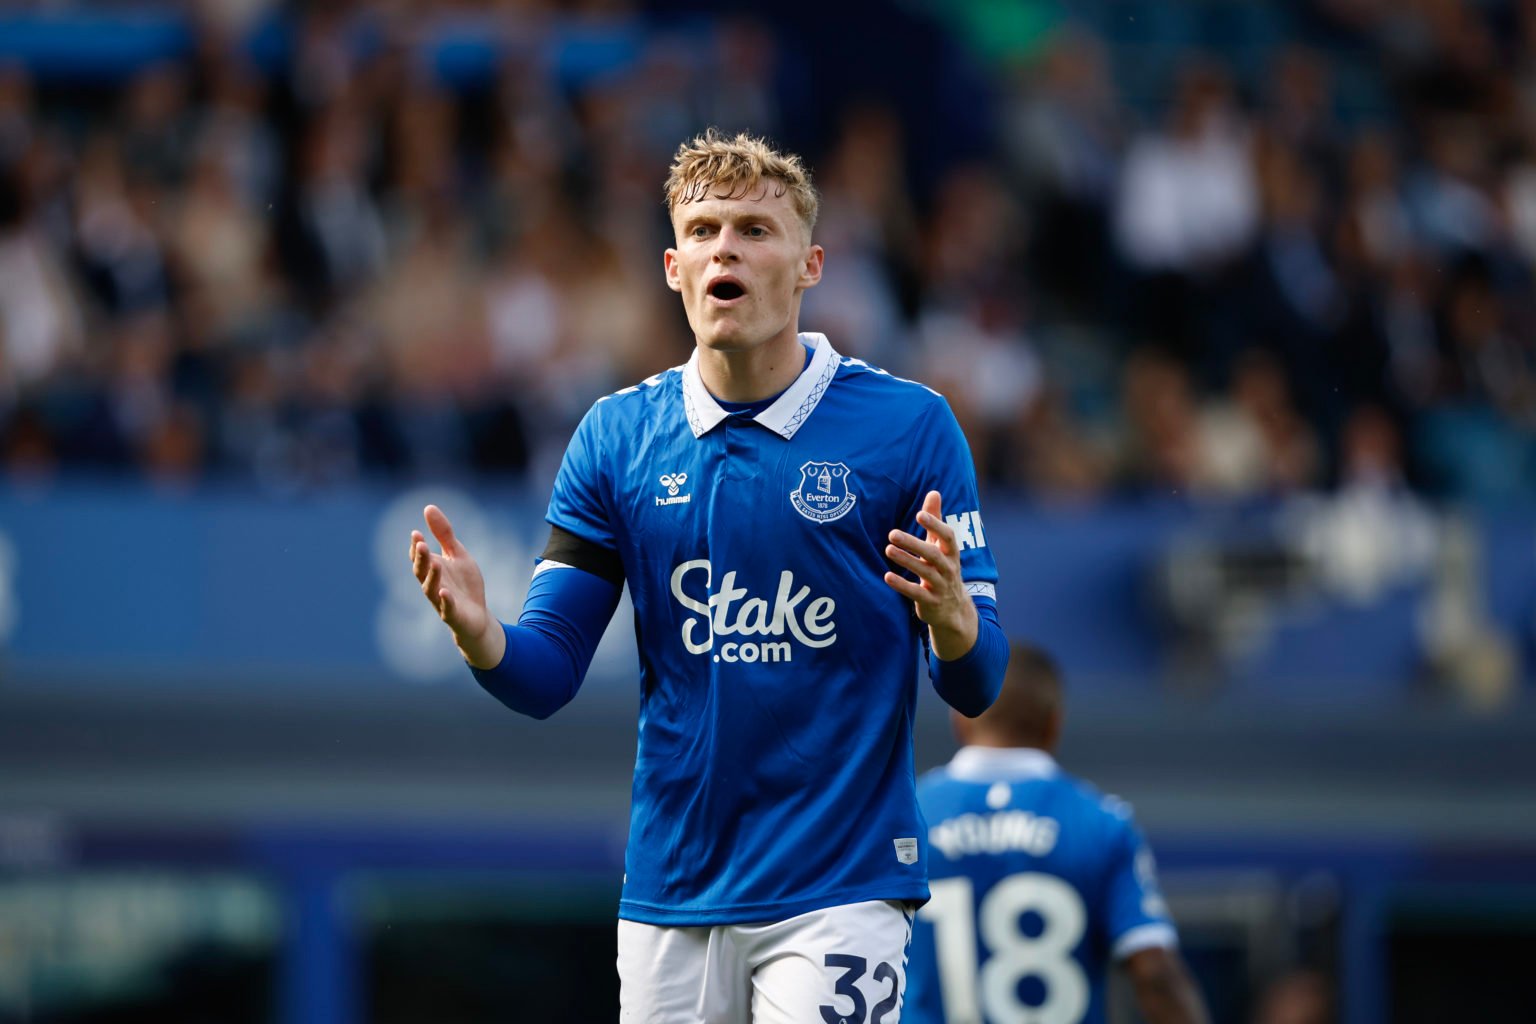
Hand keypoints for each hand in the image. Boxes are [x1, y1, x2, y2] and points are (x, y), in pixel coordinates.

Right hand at [409, 504, 505, 668]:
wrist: (477, 616)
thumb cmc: (464, 584)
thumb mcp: (457, 554)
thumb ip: (444, 534)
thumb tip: (428, 507)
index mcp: (432, 568)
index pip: (419, 556)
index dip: (416, 546)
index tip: (416, 533)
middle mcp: (432, 584)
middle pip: (421, 571)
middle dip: (420, 558)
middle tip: (421, 544)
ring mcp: (441, 600)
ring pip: (431, 589)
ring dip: (432, 577)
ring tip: (434, 563)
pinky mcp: (453, 614)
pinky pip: (447, 609)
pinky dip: (445, 601)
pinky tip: (445, 592)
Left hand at [883, 490, 978, 660]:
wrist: (954, 610)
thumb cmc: (943, 569)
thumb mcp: (941, 546)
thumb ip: (936, 520)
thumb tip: (934, 492)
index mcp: (951, 552)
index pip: (947, 536)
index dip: (935, 524)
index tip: (920, 514)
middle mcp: (948, 569)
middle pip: (933, 554)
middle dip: (913, 543)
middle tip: (892, 533)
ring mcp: (940, 586)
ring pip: (924, 572)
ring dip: (906, 560)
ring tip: (888, 549)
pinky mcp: (930, 602)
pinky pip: (916, 593)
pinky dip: (902, 585)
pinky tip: (887, 576)